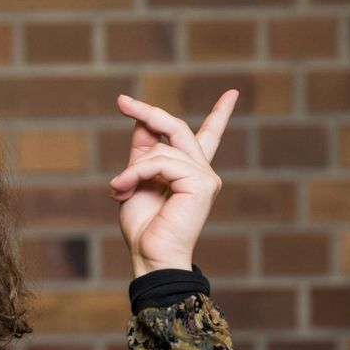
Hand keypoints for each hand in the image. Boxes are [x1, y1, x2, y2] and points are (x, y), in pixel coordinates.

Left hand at [110, 90, 238, 276]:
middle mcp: (203, 171)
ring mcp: (205, 176)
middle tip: (123, 101)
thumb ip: (143, 151)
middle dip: (149, 113)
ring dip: (132, 167)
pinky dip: (137, 172)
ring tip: (118, 187)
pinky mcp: (201, 183)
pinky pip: (161, 161)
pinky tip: (123, 189)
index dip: (221, 114)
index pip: (210, 136)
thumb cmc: (144, 226)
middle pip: (178, 128)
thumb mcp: (136, 179)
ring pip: (161, 150)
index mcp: (190, 172)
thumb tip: (142, 121)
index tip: (232, 94)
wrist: (150, 255)